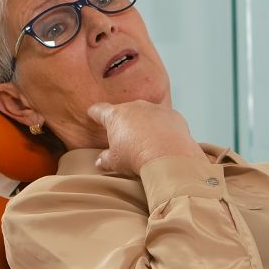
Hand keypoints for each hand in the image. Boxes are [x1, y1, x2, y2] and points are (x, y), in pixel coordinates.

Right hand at [87, 101, 201, 176]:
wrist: (169, 158)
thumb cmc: (136, 157)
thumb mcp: (115, 162)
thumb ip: (105, 159)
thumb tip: (100, 161)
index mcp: (116, 115)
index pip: (100, 110)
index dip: (95, 113)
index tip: (93, 113)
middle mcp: (136, 107)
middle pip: (125, 111)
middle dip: (124, 122)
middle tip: (125, 138)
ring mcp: (157, 109)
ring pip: (147, 114)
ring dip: (145, 124)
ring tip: (147, 142)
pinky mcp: (174, 116)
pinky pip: (166, 120)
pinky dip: (164, 128)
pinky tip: (165, 142)